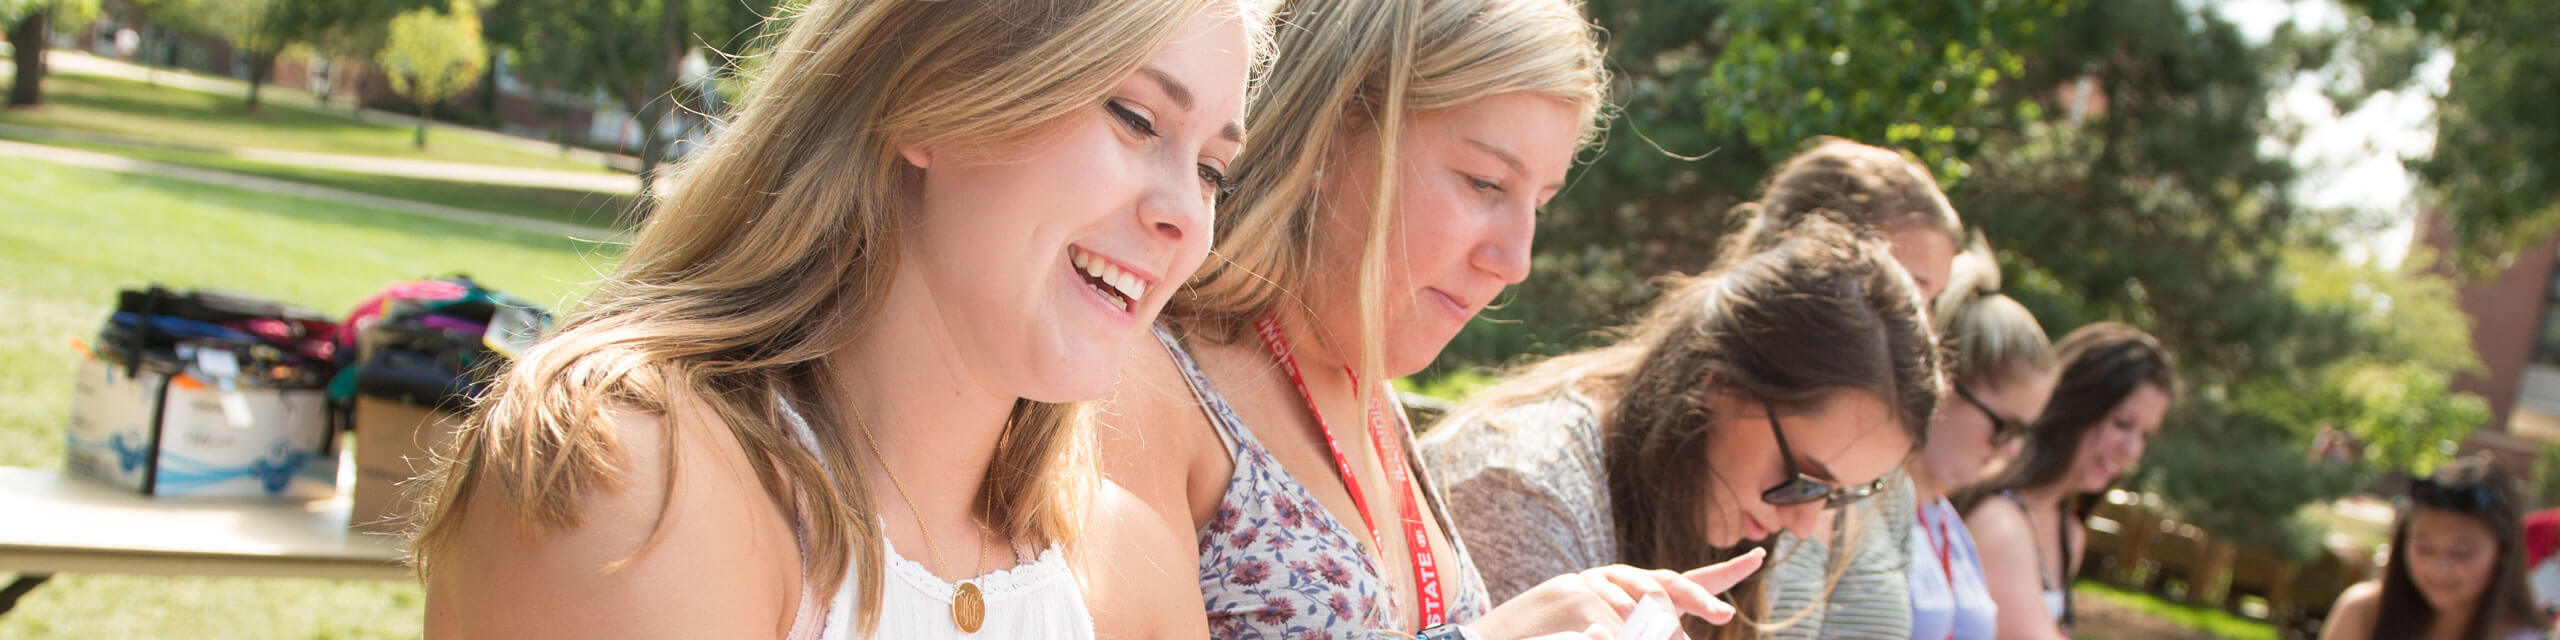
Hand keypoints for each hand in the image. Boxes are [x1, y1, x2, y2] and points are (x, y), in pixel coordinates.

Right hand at [1468, 547, 1767, 639]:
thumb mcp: (1609, 636)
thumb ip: (1642, 632)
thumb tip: (1678, 637)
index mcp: (1629, 591)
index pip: (1682, 579)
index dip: (1722, 572)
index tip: (1758, 557)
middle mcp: (1614, 581)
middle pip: (1667, 583)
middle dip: (1698, 599)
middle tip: (1722, 617)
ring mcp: (1592, 586)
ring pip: (1641, 608)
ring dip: (1651, 632)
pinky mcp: (1573, 598)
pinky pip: (1610, 622)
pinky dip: (1616, 635)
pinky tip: (1606, 637)